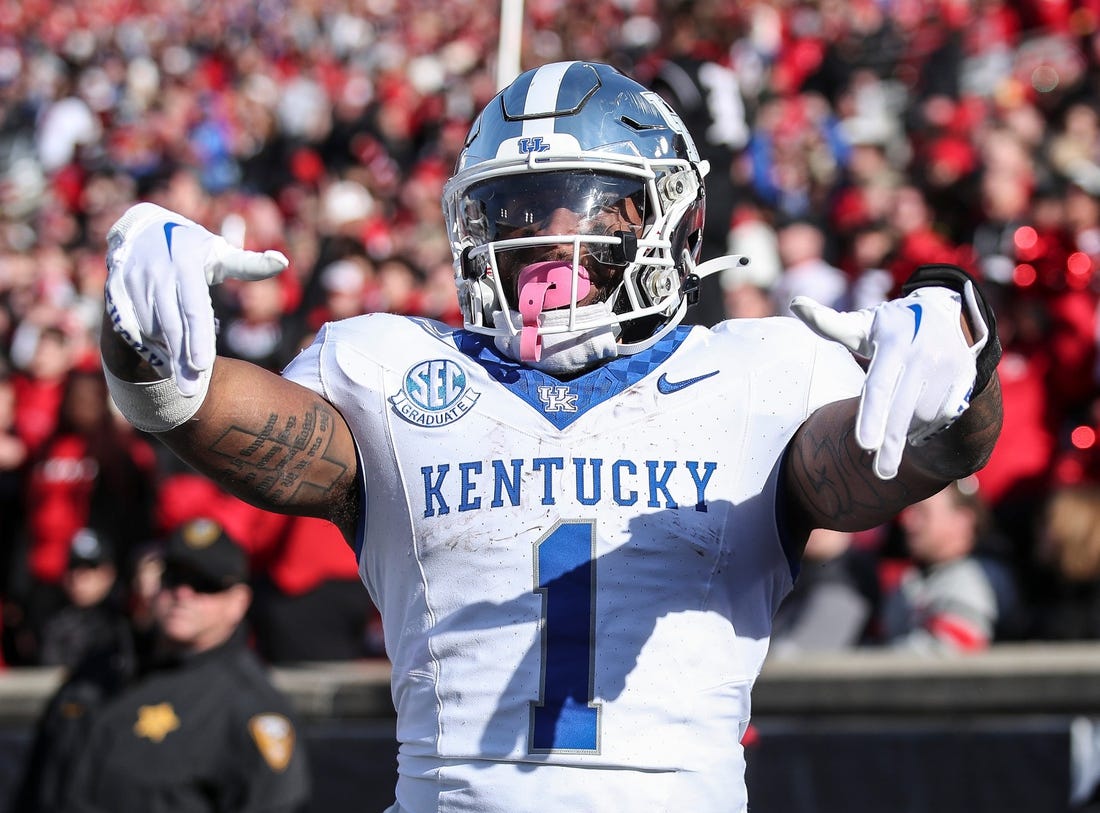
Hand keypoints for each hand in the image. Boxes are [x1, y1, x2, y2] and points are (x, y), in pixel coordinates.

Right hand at [104, 203, 288, 395]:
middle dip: (180, 360)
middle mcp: (157, 274)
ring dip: (164, 354)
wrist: (142, 228)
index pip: (194, 309)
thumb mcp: (219, 252)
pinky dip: (144, 345)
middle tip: (191, 391)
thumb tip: (283, 262)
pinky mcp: (115, 290)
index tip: (203, 366)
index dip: (198, 339)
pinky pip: (129, 326)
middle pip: (171, 326)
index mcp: (186, 265)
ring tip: (179, 375)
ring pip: (150, 329)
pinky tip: (160, 361)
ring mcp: (133, 282)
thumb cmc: (192, 247)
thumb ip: (249, 264)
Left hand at [790, 283, 989, 479]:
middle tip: (880, 473)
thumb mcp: (862, 324)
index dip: (871, 417)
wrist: (947, 310)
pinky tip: (915, 425)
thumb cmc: (891, 326)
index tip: (864, 445)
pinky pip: (944, 414)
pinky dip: (927, 426)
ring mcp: (949, 366)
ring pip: (924, 415)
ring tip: (893, 432)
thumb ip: (828, 322)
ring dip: (907, 431)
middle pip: (902, 409)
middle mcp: (924, 353)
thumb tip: (795, 304)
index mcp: (893, 342)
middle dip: (891, 444)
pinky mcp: (966, 377)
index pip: (879, 386)